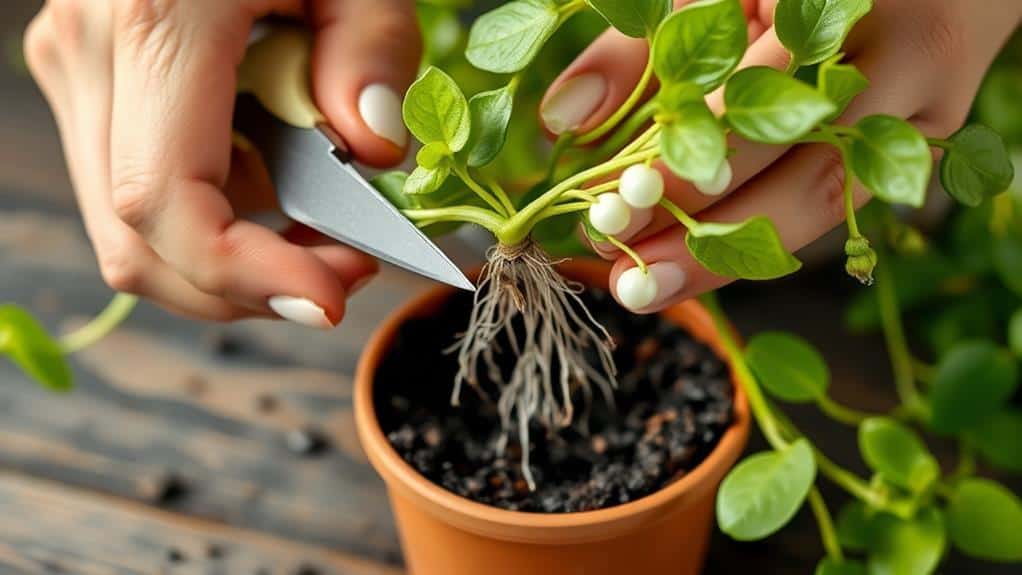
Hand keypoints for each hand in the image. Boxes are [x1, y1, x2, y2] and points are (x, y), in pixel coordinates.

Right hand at [24, 0, 420, 326]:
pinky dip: (215, 216)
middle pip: (140, 243)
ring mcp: (74, 69)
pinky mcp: (89, 80)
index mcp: (150, 23)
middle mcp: (86, 55)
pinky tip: (278, 187)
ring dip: (236, 256)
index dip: (245, 276)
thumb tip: (373, 151)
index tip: (332, 299)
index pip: (163, 204)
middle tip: (349, 266)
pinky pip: (139, 188)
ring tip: (324, 226)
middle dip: (250, 284)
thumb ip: (372, 50)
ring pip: (134, 230)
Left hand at [541, 0, 1021, 311]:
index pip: (753, 95)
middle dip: (703, 223)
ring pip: (826, 196)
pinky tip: (700, 263)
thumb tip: (564, 119)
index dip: (681, 160)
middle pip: (800, 161)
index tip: (611, 204)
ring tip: (648, 286)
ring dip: (731, 252)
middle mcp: (903, 52)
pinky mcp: (921, 145)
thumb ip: (639, 47)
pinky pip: (835, 202)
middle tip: (622, 265)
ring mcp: (924, 105)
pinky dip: (762, 237)